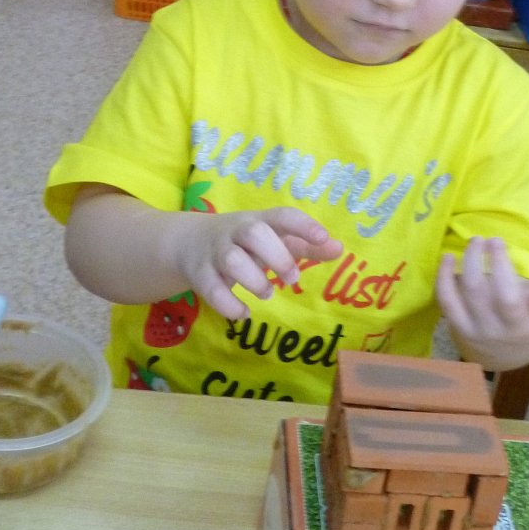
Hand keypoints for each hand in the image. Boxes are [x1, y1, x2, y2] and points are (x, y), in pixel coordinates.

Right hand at [174, 208, 342, 320]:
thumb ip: (306, 245)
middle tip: (292, 277)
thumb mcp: (273, 238)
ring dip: (254, 280)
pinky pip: (212, 289)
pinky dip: (229, 305)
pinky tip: (244, 313)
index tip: (323, 237)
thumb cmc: (244, 242)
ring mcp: (215, 252)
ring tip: (267, 293)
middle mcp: (235, 231)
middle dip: (277, 256)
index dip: (303, 225)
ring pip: (231, 260)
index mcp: (258, 220)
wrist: (189, 242)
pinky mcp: (199, 274)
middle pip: (254, 233)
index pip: (282, 215)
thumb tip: (339, 249)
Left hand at [436, 236, 528, 373]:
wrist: (505, 355)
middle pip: (505, 299)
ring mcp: (484, 327)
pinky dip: (445, 278)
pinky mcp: (460, 326)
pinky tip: (448, 257)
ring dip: (471, 264)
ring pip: (474, 295)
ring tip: (476, 242)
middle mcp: (513, 325)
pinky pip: (448, 301)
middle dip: (498, 266)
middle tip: (495, 240)